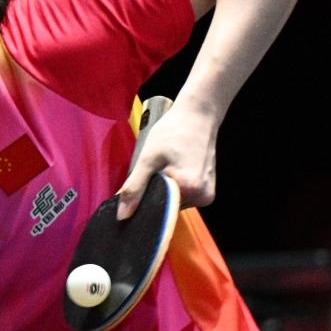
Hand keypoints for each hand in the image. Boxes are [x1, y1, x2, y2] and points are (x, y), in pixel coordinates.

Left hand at [116, 104, 217, 219]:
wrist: (198, 115)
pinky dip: (173, 187)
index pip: (157, 211)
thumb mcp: (147, 158)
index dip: (142, 204)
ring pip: (173, 202)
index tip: (133, 193)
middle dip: (152, 195)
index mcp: (189, 189)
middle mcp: (202, 196)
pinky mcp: (207, 190)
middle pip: (166, 207)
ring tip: (162, 169)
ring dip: (162, 191)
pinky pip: (183, 197)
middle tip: (149, 172)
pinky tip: (171, 170)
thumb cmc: (173, 131)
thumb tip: (123, 215)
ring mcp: (206, 195)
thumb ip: (134, 187)